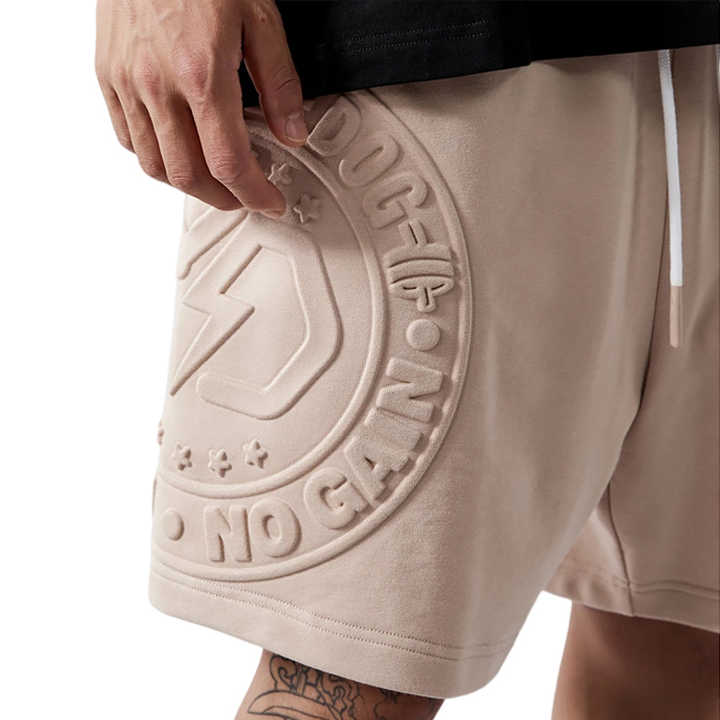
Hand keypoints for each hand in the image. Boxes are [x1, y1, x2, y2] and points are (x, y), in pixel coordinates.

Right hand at [95, 0, 306, 213]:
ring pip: (155, 165)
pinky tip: (177, 151)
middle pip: (189, 175)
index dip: (253, 193)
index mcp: (201, 74)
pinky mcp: (108, 76)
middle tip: (245, 195)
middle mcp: (157, 85)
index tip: (269, 201)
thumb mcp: (259, 16)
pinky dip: (155, 158)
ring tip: (215, 181)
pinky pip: (127, 138)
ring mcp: (127, 83)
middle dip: (224, 198)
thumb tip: (293, 131)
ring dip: (190, 184)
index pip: (228, 162)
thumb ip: (279, 83)